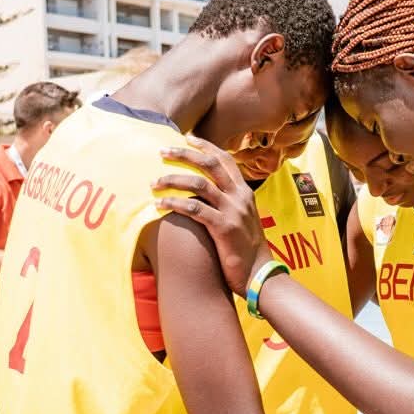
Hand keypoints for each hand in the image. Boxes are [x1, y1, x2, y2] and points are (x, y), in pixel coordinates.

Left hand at [153, 135, 271, 295]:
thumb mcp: (242, 221)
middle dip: (184, 154)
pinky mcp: (224, 228)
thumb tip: (205, 197)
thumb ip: (228, 205)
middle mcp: (240, 197)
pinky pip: (195, 209)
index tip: (188, 138)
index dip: (206, 146)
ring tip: (153, 183)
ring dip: (172, 180)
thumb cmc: (246, 251)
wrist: (260, 275)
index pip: (225, 160)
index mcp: (244, 193)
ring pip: (199, 184)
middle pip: (210, 164)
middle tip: (161, 150)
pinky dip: (175, 203)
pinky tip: (160, 205)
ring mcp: (233, 211)